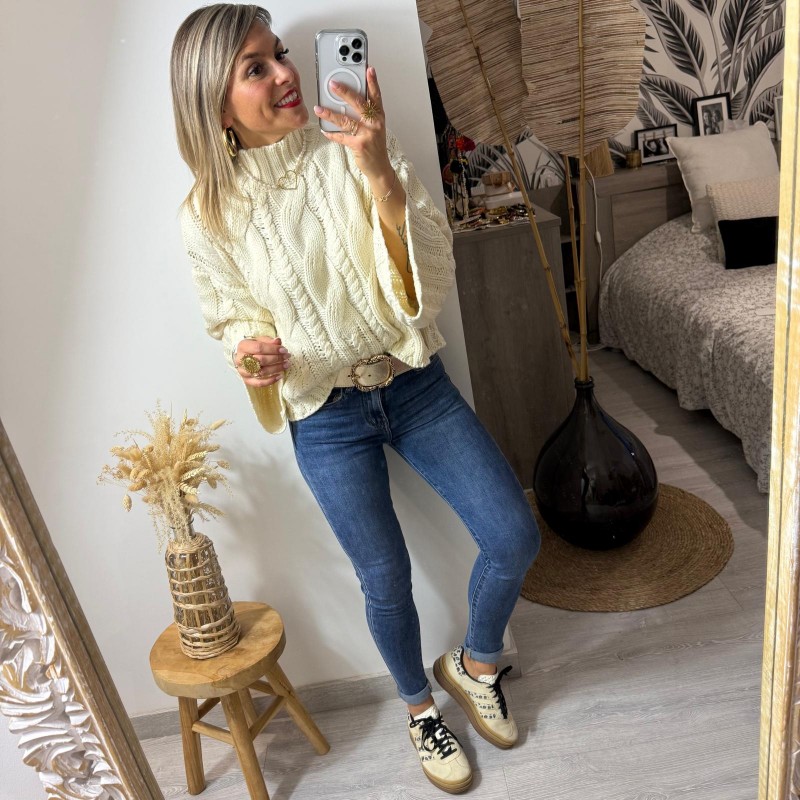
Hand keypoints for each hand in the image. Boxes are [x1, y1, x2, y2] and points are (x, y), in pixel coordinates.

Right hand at [234, 336, 289, 387]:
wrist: (243, 356)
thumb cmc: (253, 347)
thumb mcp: (260, 340)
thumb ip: (269, 341)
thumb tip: (278, 341)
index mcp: (243, 346)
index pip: (259, 348)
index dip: (273, 349)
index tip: (284, 350)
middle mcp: (241, 359)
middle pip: (261, 360)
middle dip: (276, 358)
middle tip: (287, 357)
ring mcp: (243, 371)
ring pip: (261, 372)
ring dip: (276, 369)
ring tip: (286, 365)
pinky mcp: (247, 380)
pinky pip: (259, 383)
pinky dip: (271, 381)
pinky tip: (280, 376)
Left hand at [314, 66, 393, 185]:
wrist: (379, 167)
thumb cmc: (375, 145)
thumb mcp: (375, 127)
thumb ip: (365, 114)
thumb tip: (347, 102)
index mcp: (379, 116)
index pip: (376, 96)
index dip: (372, 82)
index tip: (368, 69)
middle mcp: (374, 123)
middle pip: (359, 103)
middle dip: (345, 92)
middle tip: (332, 84)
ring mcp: (367, 134)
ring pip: (346, 120)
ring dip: (330, 113)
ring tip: (319, 108)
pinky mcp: (359, 145)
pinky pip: (341, 137)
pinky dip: (331, 133)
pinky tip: (324, 129)